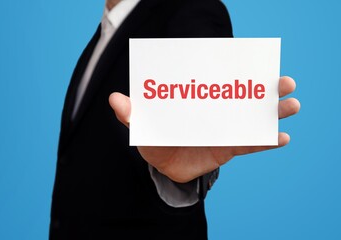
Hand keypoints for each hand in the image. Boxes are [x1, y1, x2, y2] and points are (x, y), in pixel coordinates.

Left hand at [109, 76, 300, 182]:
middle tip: (284, 81)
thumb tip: (116, 99)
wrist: (164, 166)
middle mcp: (215, 110)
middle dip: (266, 88)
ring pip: (253, 117)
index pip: (218, 81)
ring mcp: (224, 128)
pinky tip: (282, 137)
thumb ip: (131, 113)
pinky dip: (266, 140)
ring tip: (292, 105)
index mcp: (197, 100)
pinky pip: (250, 144)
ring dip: (273, 111)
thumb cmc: (154, 140)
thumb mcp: (142, 126)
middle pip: (244, 96)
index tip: (254, 61)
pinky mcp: (229, 147)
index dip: (235, 70)